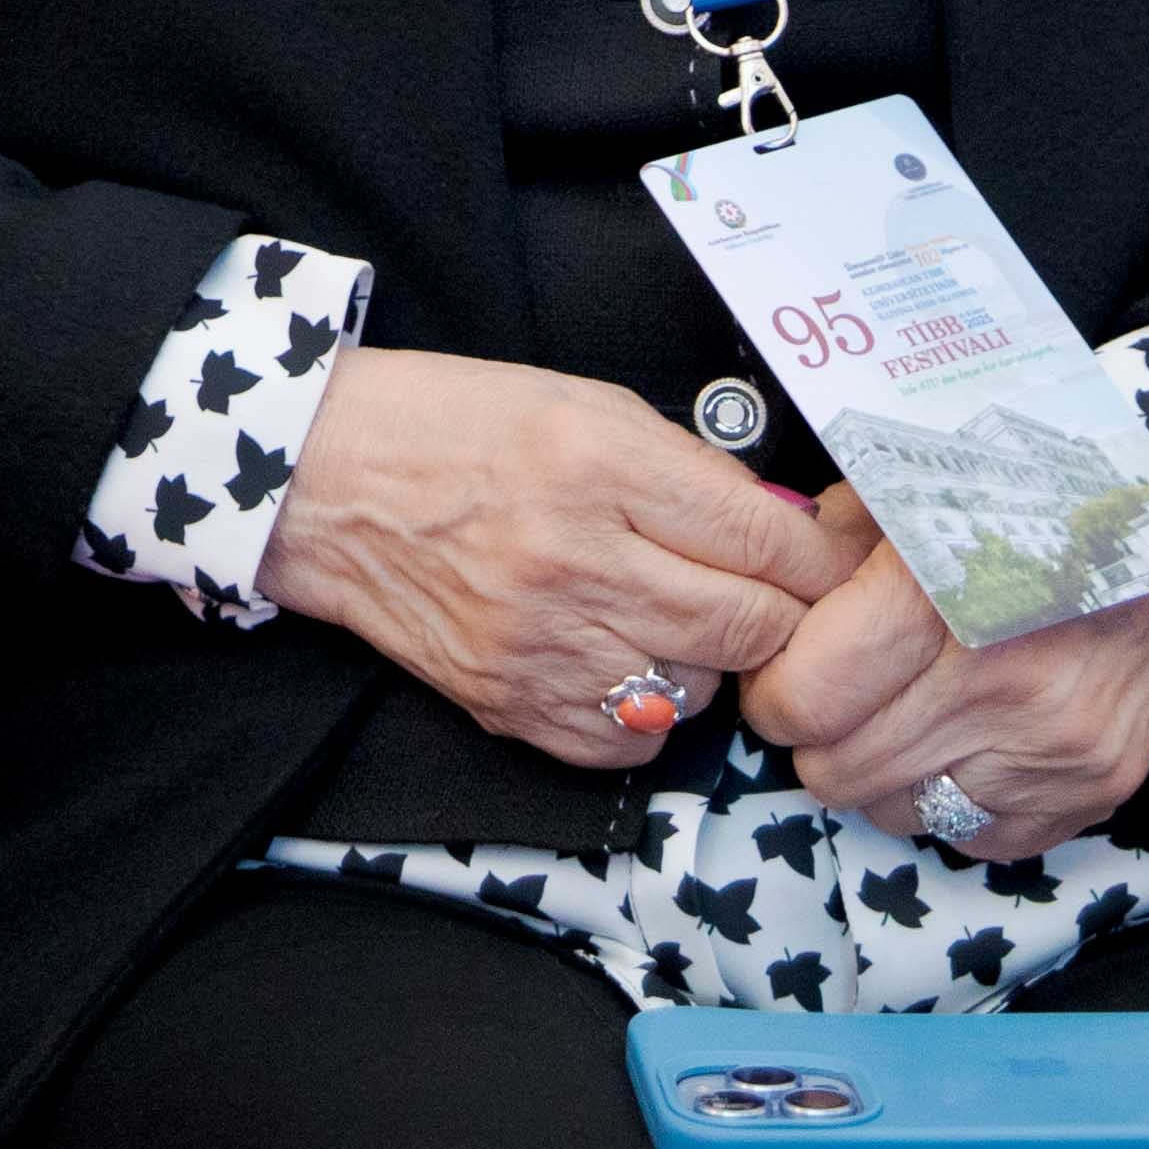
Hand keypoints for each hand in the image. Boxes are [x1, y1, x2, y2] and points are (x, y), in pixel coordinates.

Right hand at [255, 348, 859, 767]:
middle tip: (770, 597)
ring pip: (700, 690)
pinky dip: (648, 714)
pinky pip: (632, 743)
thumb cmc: (452, 427)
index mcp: (597, 464)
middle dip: (781, 616)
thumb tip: (786, 534)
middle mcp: (574, 560)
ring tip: (672, 620)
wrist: (320, 480)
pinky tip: (622, 663)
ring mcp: (539, 643)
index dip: (821, 559)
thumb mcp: (582, 405)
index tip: (829, 562)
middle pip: (751, 626)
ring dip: (708, 662)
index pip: (767, 541)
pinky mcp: (507, 702)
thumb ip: (688, 471)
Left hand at [741, 487, 1148, 859]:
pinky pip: (976, 837)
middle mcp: (999, 685)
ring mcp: (1052, 748)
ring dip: (883, 775)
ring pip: (898, 813)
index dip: (775, 691)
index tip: (785, 670)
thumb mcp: (911, 489)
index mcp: (939, 596)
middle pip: (838, 771)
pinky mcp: (1094, 790)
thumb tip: (760, 602)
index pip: (804, 702)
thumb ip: (824, 545)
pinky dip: (953, 801)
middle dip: (819, 738)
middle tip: (838, 697)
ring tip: (904, 716)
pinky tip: (965, 744)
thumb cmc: (1027, 504)